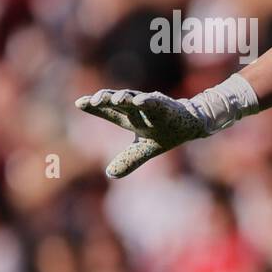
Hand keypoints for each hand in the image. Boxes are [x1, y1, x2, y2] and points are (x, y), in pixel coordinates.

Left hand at [75, 89, 209, 177]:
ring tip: (114, 98)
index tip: (79, 103)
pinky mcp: (167, 107)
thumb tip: (110, 174)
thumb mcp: (145, 149)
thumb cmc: (165, 133)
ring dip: (124, 98)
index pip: (109, 111)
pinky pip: (156, 103)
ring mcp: (151, 106)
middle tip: (93, 101)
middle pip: (118, 102)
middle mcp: (137, 109)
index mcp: (130, 118)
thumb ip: (128, 160)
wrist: (192, 124)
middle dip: (105, 100)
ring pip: (134, 99)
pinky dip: (147, 101)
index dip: (94, 107)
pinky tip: (138, 100)